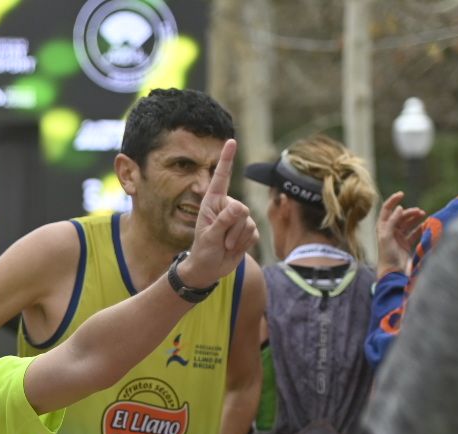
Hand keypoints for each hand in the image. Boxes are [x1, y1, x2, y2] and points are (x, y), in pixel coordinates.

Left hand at [179, 139, 259, 286]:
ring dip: (237, 239)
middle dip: (232, 229)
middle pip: (241, 210)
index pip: (221, 177)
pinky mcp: (249, 229)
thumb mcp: (209, 237)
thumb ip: (223, 222)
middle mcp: (227, 206)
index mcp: (213, 202)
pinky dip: (244, 244)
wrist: (209, 269)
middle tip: (220, 241)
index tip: (231, 140)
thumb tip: (239, 208)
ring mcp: (239, 218)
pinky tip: (234, 248)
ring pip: (248, 223)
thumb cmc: (203, 252)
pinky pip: (254, 233)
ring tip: (224, 246)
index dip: (227, 159)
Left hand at [376, 192, 427, 276]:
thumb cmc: (387, 255)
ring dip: (415, 218)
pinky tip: (426, 225)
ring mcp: (399, 237)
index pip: (386, 210)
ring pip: (408, 223)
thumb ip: (392, 222)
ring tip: (423, 215)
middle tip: (419, 212)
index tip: (402, 194)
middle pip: (400, 216)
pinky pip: (415, 232)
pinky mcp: (407, 244)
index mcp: (382, 228)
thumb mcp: (387, 236)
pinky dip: (420, 228)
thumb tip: (400, 208)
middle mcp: (390, 231)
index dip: (393, 201)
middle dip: (409, 212)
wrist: (393, 272)